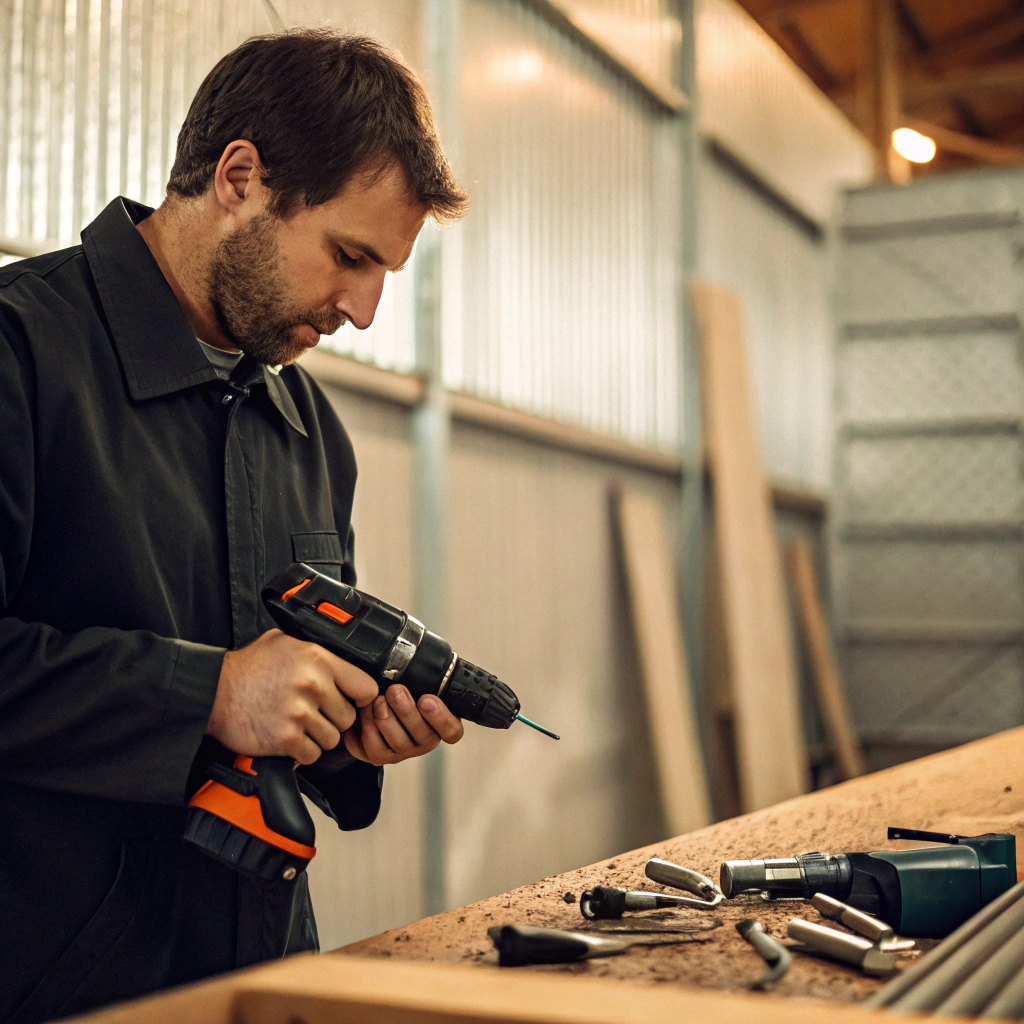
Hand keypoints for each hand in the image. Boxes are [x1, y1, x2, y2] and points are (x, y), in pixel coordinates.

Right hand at [206, 628, 377, 763]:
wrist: (212, 691)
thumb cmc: (247, 667)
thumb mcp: (284, 641)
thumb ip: (316, 648)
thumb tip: (342, 653)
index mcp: (319, 659)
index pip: (366, 687)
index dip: (360, 698)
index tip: (351, 701)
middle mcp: (313, 685)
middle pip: (348, 717)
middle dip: (333, 718)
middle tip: (313, 713)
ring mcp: (300, 713)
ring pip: (332, 739)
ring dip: (318, 736)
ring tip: (298, 724)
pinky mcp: (287, 738)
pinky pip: (312, 755)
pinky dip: (302, 751)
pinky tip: (289, 737)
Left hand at [342, 684, 464, 765]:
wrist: (364, 701)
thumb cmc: (395, 687)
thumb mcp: (412, 679)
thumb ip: (421, 677)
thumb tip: (419, 661)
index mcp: (439, 722)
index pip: (452, 731)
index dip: (442, 718)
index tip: (426, 698)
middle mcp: (424, 740)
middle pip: (425, 737)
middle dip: (408, 712)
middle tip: (395, 691)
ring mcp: (403, 751)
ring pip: (400, 744)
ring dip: (387, 719)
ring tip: (378, 700)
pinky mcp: (381, 757)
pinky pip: (377, 750)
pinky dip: (369, 728)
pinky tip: (366, 710)